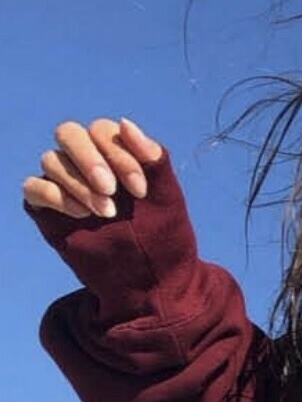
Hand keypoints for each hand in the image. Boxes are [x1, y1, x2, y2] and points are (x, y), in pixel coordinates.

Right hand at [23, 117, 163, 219]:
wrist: (151, 279)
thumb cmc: (162, 233)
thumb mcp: (166, 196)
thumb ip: (153, 158)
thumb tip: (124, 122)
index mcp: (115, 151)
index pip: (102, 130)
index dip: (119, 154)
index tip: (140, 191)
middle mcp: (86, 162)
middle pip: (68, 133)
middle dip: (89, 159)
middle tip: (110, 190)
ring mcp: (65, 184)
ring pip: (52, 160)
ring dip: (78, 184)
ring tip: (105, 212)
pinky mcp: (47, 209)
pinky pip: (34, 188)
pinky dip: (55, 196)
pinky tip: (82, 214)